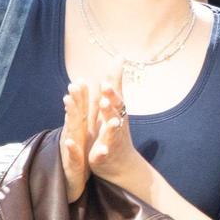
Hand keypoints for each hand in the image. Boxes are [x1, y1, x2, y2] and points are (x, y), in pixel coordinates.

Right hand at [59, 79, 93, 201]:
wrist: (73, 183)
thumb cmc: (79, 157)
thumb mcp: (82, 137)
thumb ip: (81, 118)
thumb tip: (79, 100)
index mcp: (78, 130)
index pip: (79, 109)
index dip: (80, 94)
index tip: (80, 77)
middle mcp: (72, 136)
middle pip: (73, 116)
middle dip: (73, 99)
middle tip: (73, 83)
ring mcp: (71, 150)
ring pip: (71, 131)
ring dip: (70, 116)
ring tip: (69, 102)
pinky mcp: (73, 165)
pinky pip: (72, 156)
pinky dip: (71, 148)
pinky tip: (70, 141)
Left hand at [84, 67, 153, 196]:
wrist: (121, 162)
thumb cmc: (115, 128)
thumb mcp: (115, 104)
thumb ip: (115, 83)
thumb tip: (119, 57)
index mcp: (115, 112)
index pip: (114, 99)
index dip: (110, 91)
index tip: (104, 81)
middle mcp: (116, 124)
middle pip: (115, 112)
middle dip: (111, 104)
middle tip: (105, 94)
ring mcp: (112, 140)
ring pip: (112, 132)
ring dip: (111, 125)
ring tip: (109, 121)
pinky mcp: (105, 155)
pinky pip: (104, 153)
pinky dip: (102, 152)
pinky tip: (98, 151)